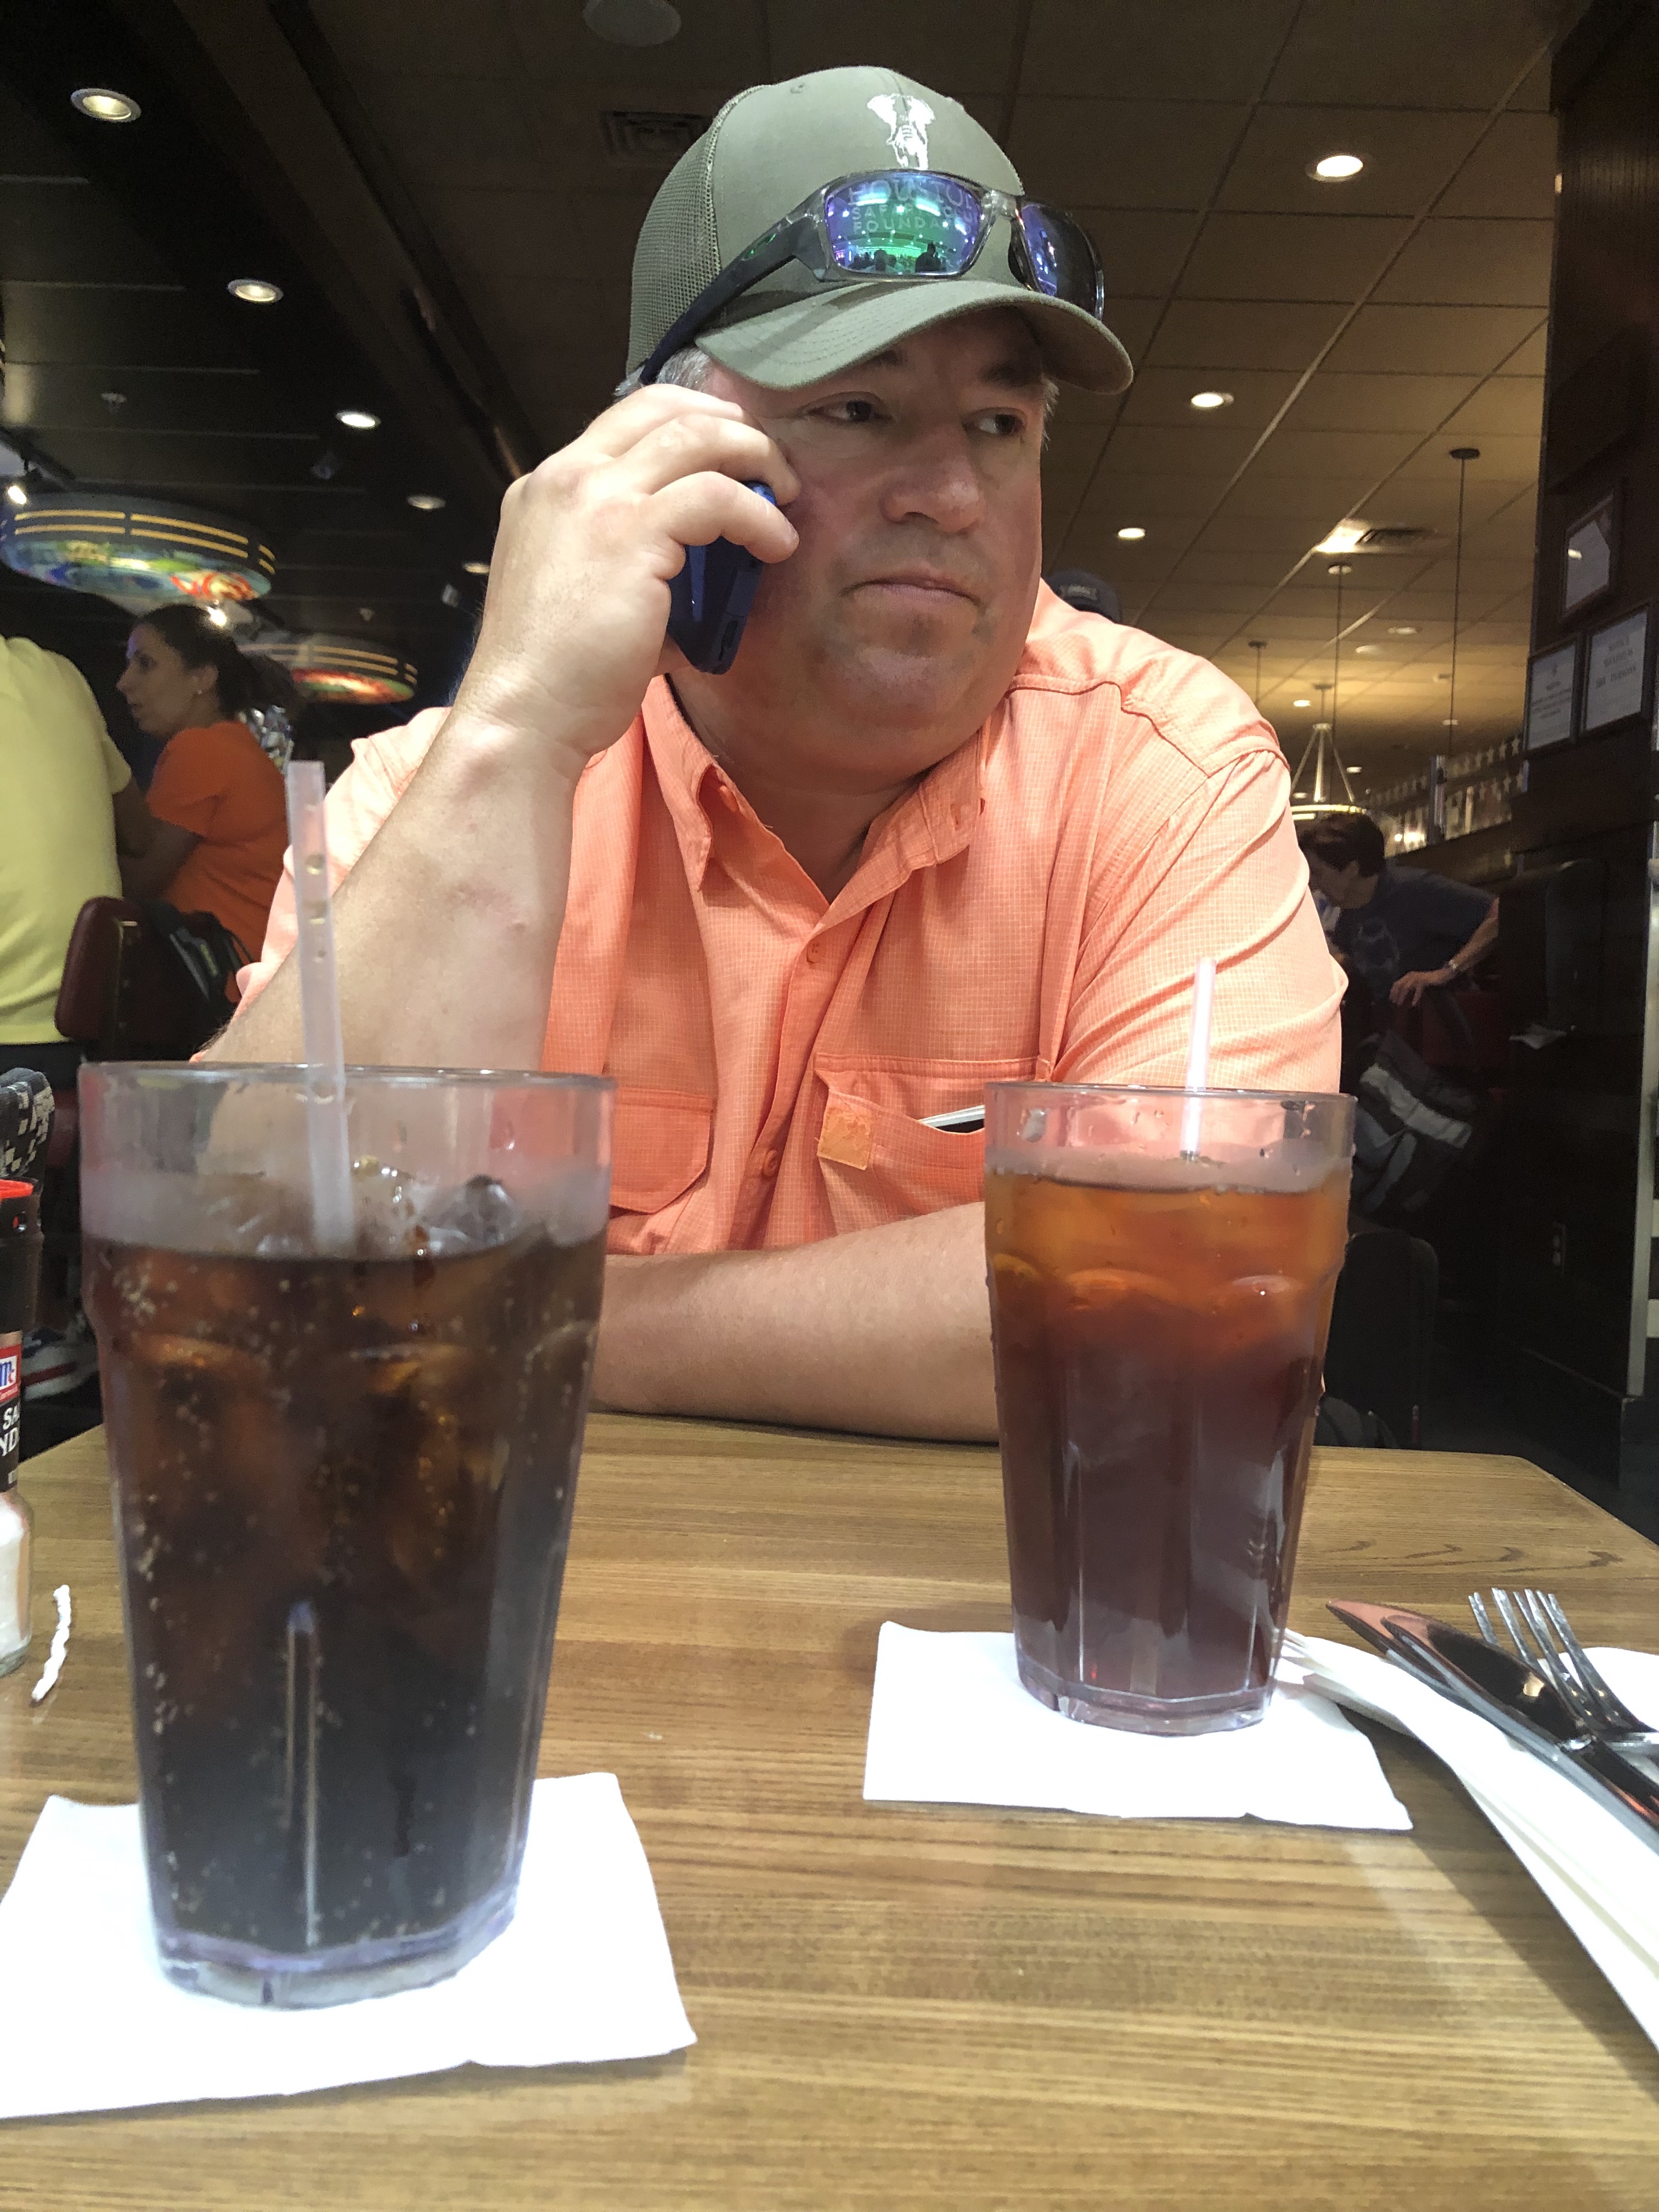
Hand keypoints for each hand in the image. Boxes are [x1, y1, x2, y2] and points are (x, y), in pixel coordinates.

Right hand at [448, 387, 799, 775]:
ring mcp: (596, 498)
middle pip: (663, 407)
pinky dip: (758, 515)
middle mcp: (566, 478)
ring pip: (696, 437)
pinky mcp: (631, 533)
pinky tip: (776, 545)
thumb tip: (703, 575)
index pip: (626, 418)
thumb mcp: (587, 597)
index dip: (690, 421)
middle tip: (770, 464)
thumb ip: (633, 565)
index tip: (732, 450)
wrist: (524, 714)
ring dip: (754, 457)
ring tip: (785, 497)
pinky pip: (716, 496)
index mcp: (547, 488)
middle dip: (729, 425)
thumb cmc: (558, 677)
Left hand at [1390, 966, 1453, 1006]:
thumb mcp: (1417, 983)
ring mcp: (1417, 977)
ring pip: (1406, 987)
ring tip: (1400, 1004)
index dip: (1393, 991)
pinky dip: (1415, 997)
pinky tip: (1414, 1004)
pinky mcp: (1424, 980)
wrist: (1442, 975)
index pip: (1397, 983)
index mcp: (1409, 975)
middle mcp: (1411, 975)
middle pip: (1399, 985)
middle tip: (1395, 1003)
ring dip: (1402, 996)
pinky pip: (1418, 990)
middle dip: (1396, 994)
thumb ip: (1410, 986)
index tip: (1391, 999)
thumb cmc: (1430, 980)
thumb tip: (1402, 995)